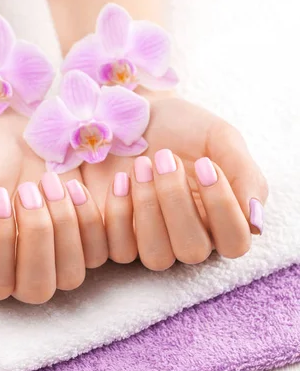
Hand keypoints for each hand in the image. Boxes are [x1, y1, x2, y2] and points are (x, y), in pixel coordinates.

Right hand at [0, 112, 107, 303]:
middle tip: (29, 189)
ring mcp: (51, 264)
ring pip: (70, 276)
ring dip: (64, 226)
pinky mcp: (81, 246)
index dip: (2, 242)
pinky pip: (98, 253)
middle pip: (36, 288)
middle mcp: (14, 275)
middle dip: (37, 235)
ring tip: (50, 182)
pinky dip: (89, 219)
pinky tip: (74, 185)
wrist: (9, 132)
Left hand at [81, 94, 268, 269]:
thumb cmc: (180, 128)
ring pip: (156, 256)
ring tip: (140, 165)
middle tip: (164, 157)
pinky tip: (119, 179)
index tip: (205, 164)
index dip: (222, 208)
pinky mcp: (116, 237)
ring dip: (147, 208)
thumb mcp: (219, 138)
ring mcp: (150, 241)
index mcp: (219, 217)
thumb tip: (256, 221)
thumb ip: (243, 174)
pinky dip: (118, 213)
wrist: (130, 113)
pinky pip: (119, 249)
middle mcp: (187, 237)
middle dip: (176, 201)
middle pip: (192, 251)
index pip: (234, 242)